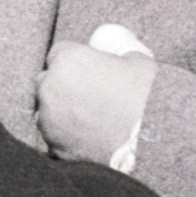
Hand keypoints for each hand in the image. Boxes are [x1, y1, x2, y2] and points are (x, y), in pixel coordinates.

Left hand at [35, 25, 156, 165]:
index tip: (87, 71)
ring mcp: (48, 118)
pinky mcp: (52, 144)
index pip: (59, 53)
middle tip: (87, 95)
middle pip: (48, 81)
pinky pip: (53, 136)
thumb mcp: (138, 62)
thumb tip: (117, 52)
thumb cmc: (144, 96)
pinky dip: (65, 136)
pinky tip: (85, 137)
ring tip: (88, 119)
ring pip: (47, 110)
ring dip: (61, 111)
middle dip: (62, 85)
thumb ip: (119, 52)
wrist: (148, 140)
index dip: (74, 61)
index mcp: (67, 59)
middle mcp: (49, 87)